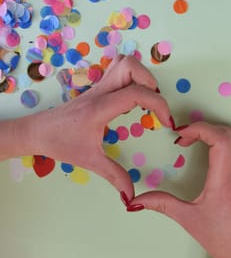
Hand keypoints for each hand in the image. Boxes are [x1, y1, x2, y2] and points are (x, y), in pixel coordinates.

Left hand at [13, 55, 171, 201]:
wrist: (37, 131)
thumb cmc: (61, 143)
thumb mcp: (89, 161)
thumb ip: (114, 176)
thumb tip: (132, 195)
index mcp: (101, 107)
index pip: (136, 93)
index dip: (159, 104)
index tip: (166, 123)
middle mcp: (101, 91)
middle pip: (130, 66)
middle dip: (151, 81)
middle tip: (154, 104)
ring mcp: (99, 85)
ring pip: (124, 62)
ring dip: (142, 75)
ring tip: (147, 97)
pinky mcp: (99, 86)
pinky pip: (119, 69)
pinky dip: (133, 77)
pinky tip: (134, 97)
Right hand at [129, 122, 230, 257]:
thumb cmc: (216, 236)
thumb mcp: (186, 218)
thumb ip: (161, 204)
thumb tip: (135, 199)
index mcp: (224, 181)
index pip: (220, 140)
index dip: (200, 129)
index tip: (181, 135)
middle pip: (230, 134)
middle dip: (206, 128)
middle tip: (186, 138)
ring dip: (220, 132)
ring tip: (200, 139)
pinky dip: (230, 141)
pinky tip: (214, 151)